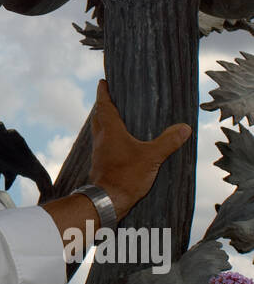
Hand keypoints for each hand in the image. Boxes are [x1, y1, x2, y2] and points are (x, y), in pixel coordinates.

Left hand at [88, 79, 191, 218]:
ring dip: (105, 123)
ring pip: (100, 131)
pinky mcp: (101, 164)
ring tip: (118, 119)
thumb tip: (184, 127)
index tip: (103, 82)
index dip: (103, 93)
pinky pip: (104, 145)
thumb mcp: (151, 157)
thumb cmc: (125, 176)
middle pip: (98, 117)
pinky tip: (121, 144)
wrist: (107, 201)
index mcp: (110, 130)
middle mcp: (101, 138)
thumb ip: (168, 141)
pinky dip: (109, 139)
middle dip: (103, 106)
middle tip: (112, 98)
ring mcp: (99, 152)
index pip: (103, 105)